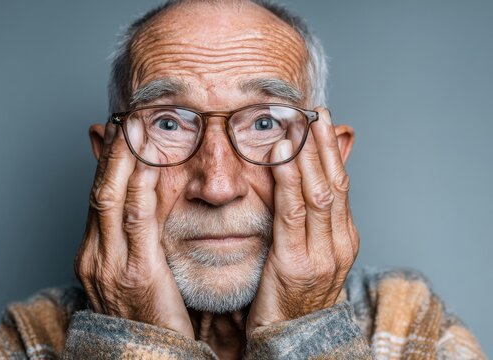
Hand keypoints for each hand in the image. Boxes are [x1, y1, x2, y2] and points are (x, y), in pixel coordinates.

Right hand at [74, 121, 193, 337]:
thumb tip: (148, 204)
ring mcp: (111, 264)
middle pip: (101, 189)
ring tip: (135, 124)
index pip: (101, 194)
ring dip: (124, 158)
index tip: (123, 127)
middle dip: (114, 149)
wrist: (149, 357)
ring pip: (112, 198)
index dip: (110, 159)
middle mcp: (96, 254)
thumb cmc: (150, 313)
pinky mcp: (136, 274)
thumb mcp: (139, 269)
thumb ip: (139, 235)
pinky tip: (149, 162)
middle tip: (127, 113)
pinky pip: (137, 222)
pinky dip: (140, 188)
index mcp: (96, 252)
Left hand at [246, 108, 358, 334]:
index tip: (319, 120)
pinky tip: (280, 154)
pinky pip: (292, 212)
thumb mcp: (306, 251)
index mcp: (343, 237)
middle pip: (334, 182)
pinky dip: (288, 179)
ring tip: (297, 122)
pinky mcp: (297, 264)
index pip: (340, 183)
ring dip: (307, 153)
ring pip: (318, 191)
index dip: (330, 150)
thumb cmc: (292, 293)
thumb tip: (299, 182)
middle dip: (322, 144)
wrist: (291, 339)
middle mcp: (339, 242)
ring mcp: (322, 254)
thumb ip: (306, 218)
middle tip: (311, 110)